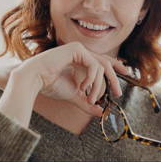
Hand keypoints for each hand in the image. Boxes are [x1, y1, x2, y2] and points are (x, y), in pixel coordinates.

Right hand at [12, 41, 129, 115]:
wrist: (34, 80)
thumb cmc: (50, 85)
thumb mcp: (74, 95)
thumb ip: (87, 102)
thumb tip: (100, 112)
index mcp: (81, 60)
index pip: (103, 61)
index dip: (116, 65)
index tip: (126, 72)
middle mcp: (82, 52)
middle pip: (106, 63)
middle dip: (114, 78)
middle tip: (117, 93)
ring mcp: (79, 49)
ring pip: (102, 66)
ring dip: (99, 85)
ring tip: (91, 98)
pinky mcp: (77, 49)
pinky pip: (94, 65)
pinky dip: (92, 79)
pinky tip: (83, 88)